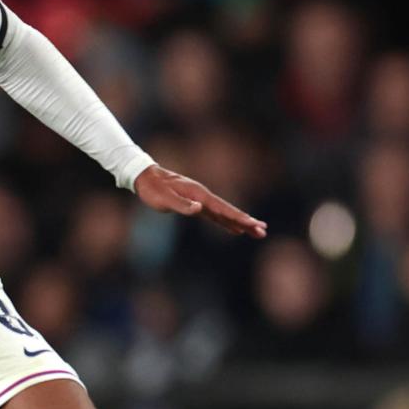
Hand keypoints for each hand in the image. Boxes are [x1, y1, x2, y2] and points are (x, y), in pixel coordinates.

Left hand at [134, 165, 266, 237]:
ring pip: (224, 214)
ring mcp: (201, 201)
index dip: (238, 218)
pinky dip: (226, 222)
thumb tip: (199, 209)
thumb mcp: (164, 199)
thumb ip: (182, 205)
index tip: (252, 224)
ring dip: (240, 223)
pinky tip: (234, 229)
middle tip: (263, 232)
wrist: (146, 177)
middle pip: (229, 211)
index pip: (223, 209)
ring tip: (256, 232)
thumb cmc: (153, 189)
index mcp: (199, 195)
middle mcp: (203, 197)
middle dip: (246, 222)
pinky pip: (215, 216)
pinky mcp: (195, 205)